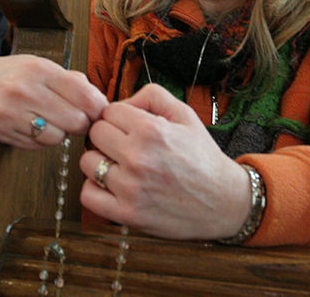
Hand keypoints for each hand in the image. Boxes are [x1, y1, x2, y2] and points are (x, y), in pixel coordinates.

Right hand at [0, 54, 108, 149]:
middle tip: (75, 118)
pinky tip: (33, 127)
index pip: (86, 96)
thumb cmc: (6, 74)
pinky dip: (41, 140)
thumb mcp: (37, 65)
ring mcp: (12, 113)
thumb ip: (69, 80)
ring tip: (51, 121)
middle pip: (76, 121)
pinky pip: (38, 146)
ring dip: (60, 133)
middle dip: (81, 123)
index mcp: (39, 69)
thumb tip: (100, 100)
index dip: (98, 108)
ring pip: (58, 138)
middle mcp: (26, 90)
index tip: (97, 111)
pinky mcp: (2, 132)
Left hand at [79, 83, 251, 239]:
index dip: (118, 118)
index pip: (108, 112)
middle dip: (107, 137)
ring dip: (99, 162)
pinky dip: (95, 189)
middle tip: (123, 146)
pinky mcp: (127, 213)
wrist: (222, 201)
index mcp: (151, 130)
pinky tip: (111, 186)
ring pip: (87, 162)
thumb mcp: (185, 114)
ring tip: (118, 165)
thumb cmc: (202, 157)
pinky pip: (88, 194)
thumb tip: (121, 101)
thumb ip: (151, 96)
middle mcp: (138, 157)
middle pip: (95, 134)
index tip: (128, 128)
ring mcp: (130, 187)